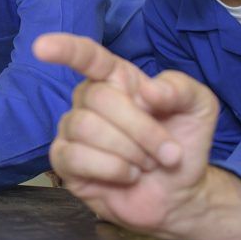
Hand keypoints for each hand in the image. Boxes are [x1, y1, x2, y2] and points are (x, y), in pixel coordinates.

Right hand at [35, 32, 218, 235]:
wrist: (180, 192)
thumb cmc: (182, 141)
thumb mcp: (198, 106)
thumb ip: (180, 88)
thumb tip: (148, 91)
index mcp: (116, 78)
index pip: (86, 56)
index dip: (64, 49)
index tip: (41, 47)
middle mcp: (88, 99)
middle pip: (99, 99)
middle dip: (141, 129)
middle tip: (166, 152)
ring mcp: (73, 130)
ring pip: (86, 127)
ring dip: (129, 151)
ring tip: (146, 164)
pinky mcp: (65, 161)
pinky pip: (76, 157)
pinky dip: (112, 169)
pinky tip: (128, 175)